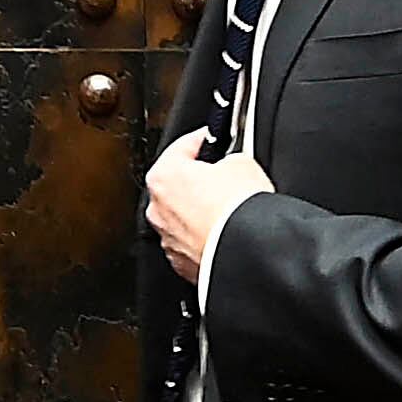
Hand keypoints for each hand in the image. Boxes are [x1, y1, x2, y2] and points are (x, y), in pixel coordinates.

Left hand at [144, 129, 272, 284]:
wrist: (244, 252)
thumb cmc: (237, 208)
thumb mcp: (243, 163)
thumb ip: (230, 158)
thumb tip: (232, 164)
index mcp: (164, 174)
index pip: (184, 146)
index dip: (205, 139)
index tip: (216, 139)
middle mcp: (157, 208)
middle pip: (179, 184)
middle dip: (200, 180)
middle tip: (225, 177)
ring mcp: (168, 238)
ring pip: (183, 216)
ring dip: (201, 211)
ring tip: (229, 208)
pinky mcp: (182, 262)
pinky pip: (192, 241)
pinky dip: (205, 236)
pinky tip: (226, 231)